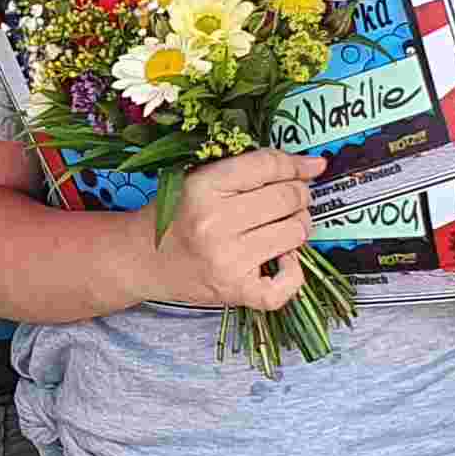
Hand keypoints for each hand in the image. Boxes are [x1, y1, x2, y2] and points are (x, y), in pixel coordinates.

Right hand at [142, 149, 322, 313]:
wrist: (142, 258)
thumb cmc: (177, 216)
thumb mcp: (201, 179)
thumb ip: (249, 169)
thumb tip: (313, 166)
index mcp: (203, 186)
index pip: (269, 166)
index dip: (297, 165)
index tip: (310, 168)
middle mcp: (214, 222)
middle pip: (288, 198)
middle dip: (298, 196)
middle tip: (289, 200)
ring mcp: (227, 259)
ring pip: (295, 233)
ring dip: (297, 227)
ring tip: (281, 227)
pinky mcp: (235, 290)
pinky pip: (288, 283)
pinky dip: (294, 272)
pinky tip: (282, 259)